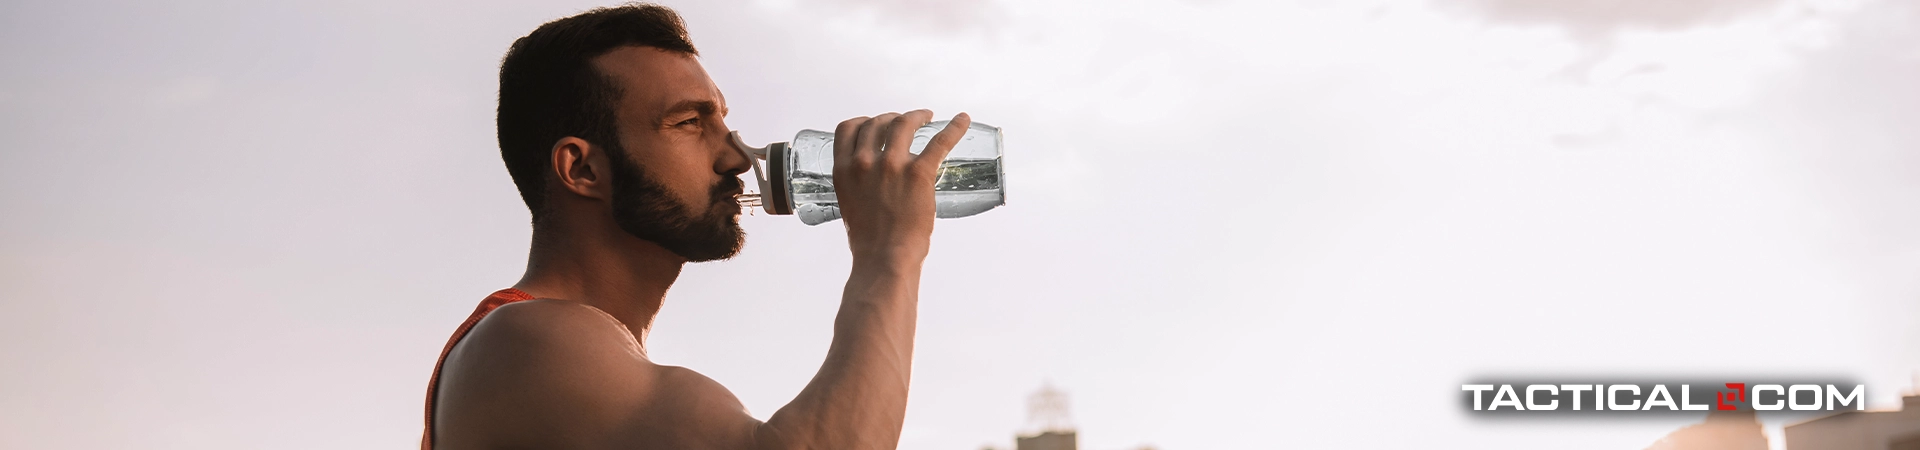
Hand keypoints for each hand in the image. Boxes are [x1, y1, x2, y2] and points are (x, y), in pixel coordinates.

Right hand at [832, 110, 970, 263]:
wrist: (884, 259)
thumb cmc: (869, 241)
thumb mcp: (849, 204)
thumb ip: (858, 185)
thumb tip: (874, 180)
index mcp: (844, 170)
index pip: (848, 128)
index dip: (864, 121)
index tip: (875, 122)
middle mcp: (865, 162)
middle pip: (878, 122)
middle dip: (892, 118)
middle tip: (906, 122)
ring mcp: (892, 165)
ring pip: (904, 124)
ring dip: (917, 116)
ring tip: (926, 117)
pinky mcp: (919, 173)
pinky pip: (939, 141)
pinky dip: (954, 127)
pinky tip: (962, 120)